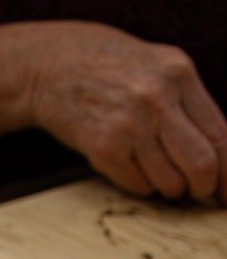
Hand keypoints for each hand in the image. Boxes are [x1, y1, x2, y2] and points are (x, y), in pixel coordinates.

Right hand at [21, 21, 226, 201]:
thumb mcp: (159, 67)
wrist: (50, 67)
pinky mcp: (101, 147)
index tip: (226, 191)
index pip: (221, 135)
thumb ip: (189, 101)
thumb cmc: (108, 68)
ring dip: (170, 189)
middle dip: (204, 187)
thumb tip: (219, 151)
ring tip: (162, 177)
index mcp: (179, 74)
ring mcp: (128, 125)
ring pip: (169, 182)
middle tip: (199, 192)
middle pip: (201, 164)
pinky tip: (134, 169)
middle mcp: (156, 99)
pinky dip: (141, 185)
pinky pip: (137, 184)